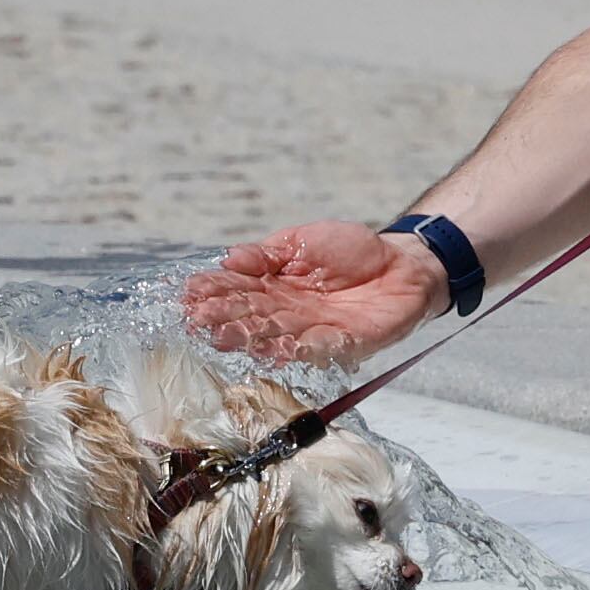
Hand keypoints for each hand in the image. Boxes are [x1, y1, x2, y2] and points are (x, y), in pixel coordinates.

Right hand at [181, 221, 447, 364]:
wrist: (402, 265)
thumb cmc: (352, 250)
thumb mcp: (303, 239)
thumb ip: (268, 253)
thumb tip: (229, 258)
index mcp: (273, 285)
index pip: (237, 290)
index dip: (213, 292)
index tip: (188, 293)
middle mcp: (286, 312)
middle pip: (250, 316)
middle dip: (223, 317)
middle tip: (197, 319)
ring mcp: (312, 330)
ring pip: (274, 336)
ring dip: (249, 337)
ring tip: (223, 336)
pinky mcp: (342, 344)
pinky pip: (316, 349)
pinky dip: (295, 350)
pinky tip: (273, 349)